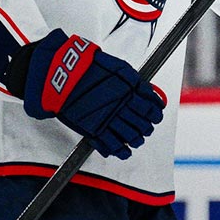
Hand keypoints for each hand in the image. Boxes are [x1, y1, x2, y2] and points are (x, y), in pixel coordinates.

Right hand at [5, 30, 164, 158]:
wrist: (63, 73)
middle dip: (146, 128)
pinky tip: (124, 152)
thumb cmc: (91, 68)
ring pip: (130, 136)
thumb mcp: (121, 69)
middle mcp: (120, 107)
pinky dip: (120, 151)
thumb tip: (151, 93)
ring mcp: (106, 119)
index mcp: (129, 92)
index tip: (155, 117)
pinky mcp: (92, 128)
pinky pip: (110, 145)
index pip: (150, 109)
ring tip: (137, 140)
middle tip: (146, 129)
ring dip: (136, 139)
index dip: (155, 115)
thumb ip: (137, 83)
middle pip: (142, 124)